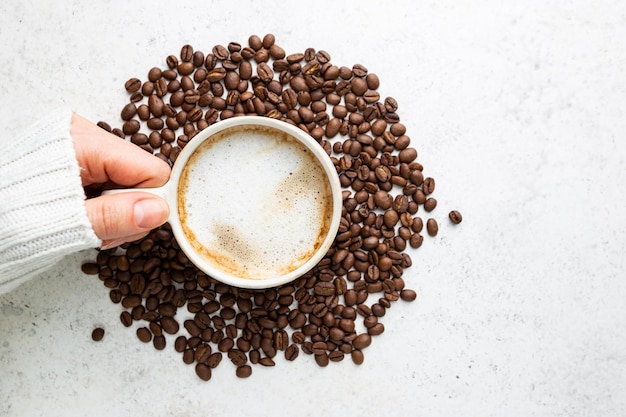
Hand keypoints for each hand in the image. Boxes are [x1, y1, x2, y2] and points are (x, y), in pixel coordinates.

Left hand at [70, 114, 170, 248]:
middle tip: (103, 233)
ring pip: (129, 182)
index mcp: (84, 142)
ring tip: (89, 228)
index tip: (137, 225)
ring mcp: (84, 146)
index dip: (153, 202)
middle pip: (143, 176)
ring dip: (117, 213)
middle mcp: (87, 135)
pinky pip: (112, 182)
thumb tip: (158, 210)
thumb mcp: (61, 222)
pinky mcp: (81, 158)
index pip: (152, 170)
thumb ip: (111, 216)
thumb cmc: (8, 215)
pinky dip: (106, 205)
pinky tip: (87, 218)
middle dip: (131, 211)